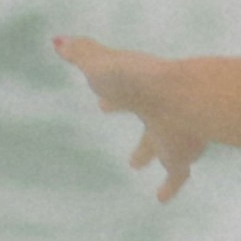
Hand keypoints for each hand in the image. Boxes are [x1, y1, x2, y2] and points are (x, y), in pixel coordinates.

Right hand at [51, 35, 208, 198]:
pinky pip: (176, 176)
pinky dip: (169, 187)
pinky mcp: (181, 156)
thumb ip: (81, 52)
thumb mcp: (100, 63)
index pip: (121, 92)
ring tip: (135, 164)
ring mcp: (171, 134)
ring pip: (160, 146)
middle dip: (123, 111)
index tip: (103, 102)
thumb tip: (58, 40)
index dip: (111, 96)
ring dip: (148, 153)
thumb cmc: (135, 78)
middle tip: (118, 122)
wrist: (179, 97)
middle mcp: (156, 111)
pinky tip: (161, 199)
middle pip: (143, 117)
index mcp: (136, 89)